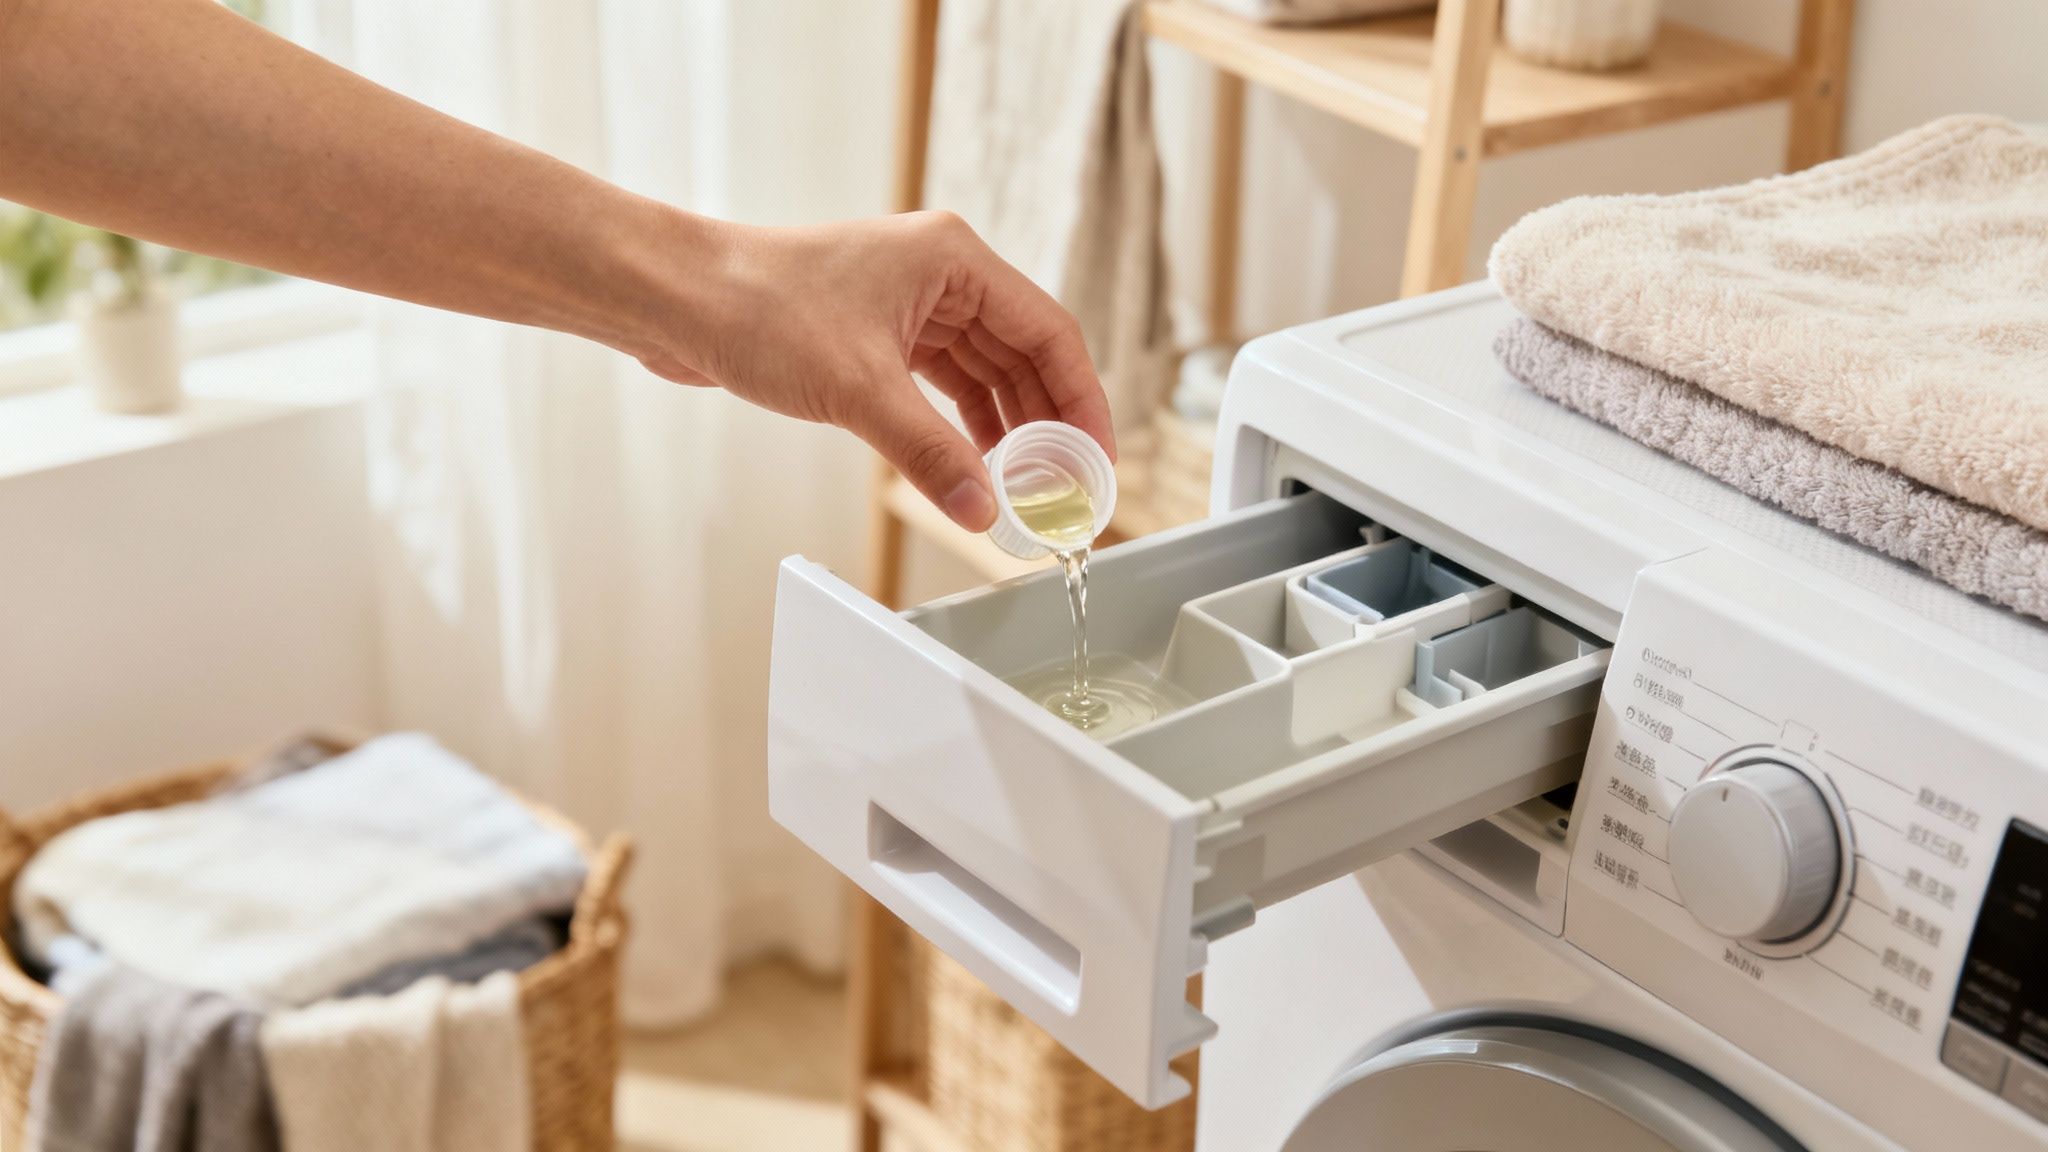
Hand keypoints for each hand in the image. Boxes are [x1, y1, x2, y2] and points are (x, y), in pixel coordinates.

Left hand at [637, 211, 1115, 531]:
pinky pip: (944, 387)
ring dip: (1008, 432)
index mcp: (955, 260)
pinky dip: (963, 428)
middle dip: (1049, 425)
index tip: (1099, 459)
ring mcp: (909, 306)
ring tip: (1028, 490)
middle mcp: (941, 276)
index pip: (1051, 334)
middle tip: (1068, 488)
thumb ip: (929, 453)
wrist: (677, 298)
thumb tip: (983, 509)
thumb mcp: (859, 390)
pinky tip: (976, 468)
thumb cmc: (757, 307)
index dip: (1084, 402)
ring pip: (986, 375)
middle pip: (1025, 356)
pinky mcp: (877, 337)